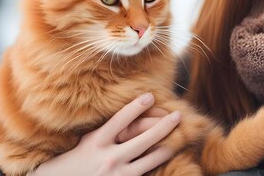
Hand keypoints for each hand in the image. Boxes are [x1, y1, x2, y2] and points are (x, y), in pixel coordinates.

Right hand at [31, 93, 180, 175]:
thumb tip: (135, 110)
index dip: (136, 107)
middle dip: (164, 126)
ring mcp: (118, 174)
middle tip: (178, 114)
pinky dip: (160, 163)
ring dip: (169, 146)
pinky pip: (148, 173)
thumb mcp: (90, 139)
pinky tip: (171, 155)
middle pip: (144, 139)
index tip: (150, 96)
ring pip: (152, 158)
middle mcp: (109, 158)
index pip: (120, 120)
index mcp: (97, 142)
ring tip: (182, 136)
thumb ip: (110, 128)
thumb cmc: (81, 157)